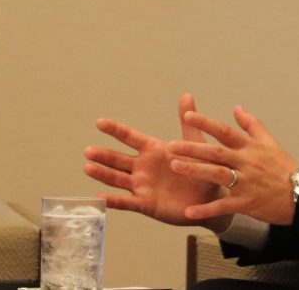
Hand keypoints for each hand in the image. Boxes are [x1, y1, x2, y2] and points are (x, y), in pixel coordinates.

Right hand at [84, 94, 229, 229]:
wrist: (210, 198)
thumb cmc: (201, 169)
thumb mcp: (194, 144)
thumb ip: (187, 122)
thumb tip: (186, 95)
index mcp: (152, 150)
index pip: (130, 137)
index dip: (115, 130)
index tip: (99, 122)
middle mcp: (143, 167)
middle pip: (118, 160)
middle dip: (103, 155)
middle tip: (88, 151)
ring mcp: (142, 186)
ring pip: (118, 179)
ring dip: (103, 174)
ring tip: (88, 168)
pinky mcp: (146, 204)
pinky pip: (127, 202)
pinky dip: (114, 200)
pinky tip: (100, 197)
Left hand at [167, 105, 298, 225]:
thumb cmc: (285, 167)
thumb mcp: (270, 142)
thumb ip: (251, 125)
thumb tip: (236, 108)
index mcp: (249, 147)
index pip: (225, 131)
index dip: (206, 123)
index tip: (188, 116)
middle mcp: (246, 163)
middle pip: (215, 152)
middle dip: (192, 148)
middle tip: (170, 145)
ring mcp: (246, 183)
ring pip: (217, 175)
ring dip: (195, 170)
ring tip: (175, 166)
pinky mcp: (247, 203)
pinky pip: (224, 206)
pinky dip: (206, 210)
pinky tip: (189, 212)